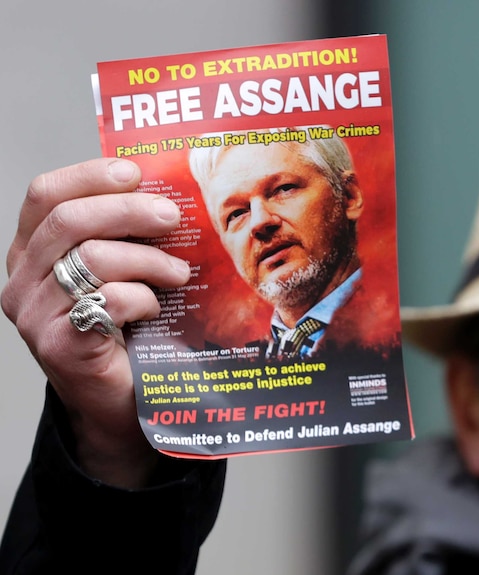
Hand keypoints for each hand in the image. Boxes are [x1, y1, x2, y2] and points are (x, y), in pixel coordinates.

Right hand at [1, 158, 189, 487]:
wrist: (122, 403)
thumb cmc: (127, 332)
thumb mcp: (119, 272)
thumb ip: (124, 236)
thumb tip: (166, 192)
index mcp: (32, 254)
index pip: (45, 195)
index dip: (90, 175)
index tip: (135, 173)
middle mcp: (22, 282)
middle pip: (69, 219)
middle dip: (129, 210)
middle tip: (171, 217)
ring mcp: (34, 316)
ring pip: (92, 257)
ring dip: (148, 259)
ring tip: (178, 273)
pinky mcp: (59, 346)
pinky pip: (106, 299)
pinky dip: (142, 297)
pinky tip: (156, 308)